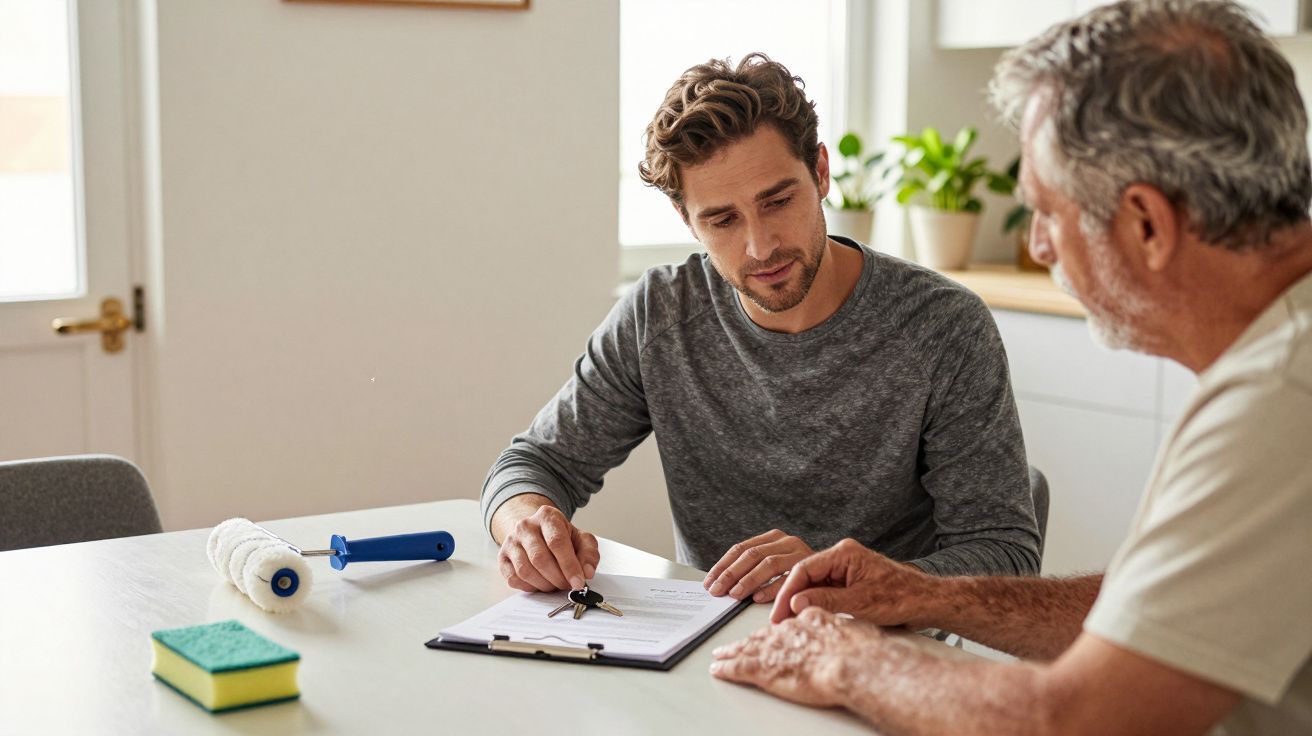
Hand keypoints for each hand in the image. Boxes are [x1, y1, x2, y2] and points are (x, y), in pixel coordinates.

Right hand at [496, 504, 599, 592]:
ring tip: (555, 584)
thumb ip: (589, 554)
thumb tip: (587, 572)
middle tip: (567, 586)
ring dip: (544, 584)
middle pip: (540, 558)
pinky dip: (530, 587)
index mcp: (547, 516)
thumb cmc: (561, 537)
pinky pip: (514, 579)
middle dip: (557, 578)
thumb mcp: (581, 539)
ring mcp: (511, 541)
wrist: (536, 531)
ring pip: (525, 570)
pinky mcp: (502, 557)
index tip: (578, 582)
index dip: (569, 565)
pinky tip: (540, 583)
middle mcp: (525, 526)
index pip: (557, 542)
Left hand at [703, 529, 814, 601]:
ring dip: (749, 580)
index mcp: (773, 537)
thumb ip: (753, 571)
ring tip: (735, 595)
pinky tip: (759, 598)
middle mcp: (787, 541)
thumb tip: (720, 585)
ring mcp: (800, 551)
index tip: (709, 583)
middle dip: (731, 574)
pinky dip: (772, 588)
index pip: (740, 549)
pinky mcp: (813, 565)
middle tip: (717, 591)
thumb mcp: (775, 568)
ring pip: (768, 563)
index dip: (722, 566)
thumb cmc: (801, 577)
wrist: (837, 579)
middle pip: (752, 555)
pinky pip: (789, 577)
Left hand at [710, 607, 881, 706]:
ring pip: (747, 648)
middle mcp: (789, 629)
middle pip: (763, 634)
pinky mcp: (765, 668)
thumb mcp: (856, 630)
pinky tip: (719, 668)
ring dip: (733, 652)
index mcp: (811, 617)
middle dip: (749, 640)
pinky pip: (739, 667)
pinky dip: (727, 668)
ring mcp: (775, 647)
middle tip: (736, 644)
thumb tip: (852, 636)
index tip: (774, 632)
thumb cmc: (862, 652)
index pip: (790, 621)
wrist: (852, 664)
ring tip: (721, 655)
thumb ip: (845, 630)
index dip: (779, 628)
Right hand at [770, 539, 938, 626]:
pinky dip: (815, 603)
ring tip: (788, 622)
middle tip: (778, 620)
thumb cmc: (901, 598)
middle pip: (806, 575)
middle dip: (791, 598)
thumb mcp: (860, 602)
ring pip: (814, 584)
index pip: (804, 569)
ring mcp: (846, 570)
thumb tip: (795, 603)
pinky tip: (806, 617)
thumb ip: (826, 600)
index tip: (778, 612)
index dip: (788, 592)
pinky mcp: (850, 582)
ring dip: (801, 602)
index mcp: (843, 553)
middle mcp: (842, 557)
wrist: (927, 601)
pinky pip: (825, 590)